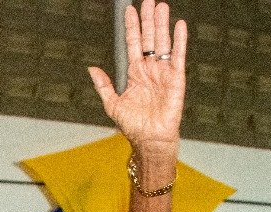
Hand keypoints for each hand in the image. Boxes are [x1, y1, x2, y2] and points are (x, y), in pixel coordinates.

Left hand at [89, 0, 186, 156]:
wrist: (150, 139)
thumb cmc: (133, 125)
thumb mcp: (113, 104)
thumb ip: (103, 85)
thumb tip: (91, 68)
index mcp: (135, 73)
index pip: (133, 44)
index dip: (131, 28)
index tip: (129, 11)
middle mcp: (150, 69)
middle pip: (148, 38)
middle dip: (147, 20)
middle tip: (147, 1)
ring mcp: (163, 72)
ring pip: (162, 43)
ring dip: (161, 24)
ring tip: (161, 6)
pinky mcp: (176, 78)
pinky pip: (178, 55)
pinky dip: (179, 40)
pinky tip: (179, 25)